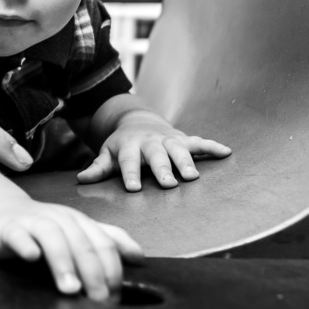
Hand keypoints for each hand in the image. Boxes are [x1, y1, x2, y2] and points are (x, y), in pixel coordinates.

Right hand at [0, 199, 143, 300]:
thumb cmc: (40, 229)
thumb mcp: (76, 232)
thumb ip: (107, 241)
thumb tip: (139, 257)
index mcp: (78, 222)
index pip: (102, 243)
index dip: (111, 269)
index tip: (113, 295)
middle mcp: (59, 219)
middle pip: (80, 242)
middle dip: (92, 272)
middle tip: (97, 299)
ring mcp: (33, 222)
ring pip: (52, 237)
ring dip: (63, 262)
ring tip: (70, 288)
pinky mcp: (8, 229)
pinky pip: (18, 235)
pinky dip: (26, 245)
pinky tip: (32, 257)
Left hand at [77, 110, 230, 191]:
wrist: (136, 121)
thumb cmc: (121, 145)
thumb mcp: (107, 153)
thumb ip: (98, 167)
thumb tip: (81, 180)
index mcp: (129, 147)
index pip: (129, 161)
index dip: (131, 174)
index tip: (134, 188)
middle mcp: (150, 142)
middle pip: (156, 156)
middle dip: (162, 169)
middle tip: (168, 184)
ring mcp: (168, 139)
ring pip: (178, 149)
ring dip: (186, 161)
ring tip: (193, 176)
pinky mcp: (183, 138)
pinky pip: (199, 141)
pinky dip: (212, 146)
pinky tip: (226, 152)